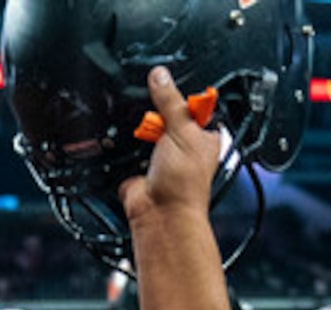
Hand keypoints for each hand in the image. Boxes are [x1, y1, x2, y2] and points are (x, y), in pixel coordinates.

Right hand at [119, 66, 224, 229]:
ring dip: (141, 127)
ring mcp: (161, 153)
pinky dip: (126, 140)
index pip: (195, 103)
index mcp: (204, 135)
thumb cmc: (184, 184)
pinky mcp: (140, 163)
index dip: (182, 94)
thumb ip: (170, 100)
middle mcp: (184, 144)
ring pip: (147, 126)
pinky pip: (130, 143)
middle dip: (157, 111)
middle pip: (166, 112)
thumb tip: (160, 75)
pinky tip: (129, 139)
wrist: (160, 214)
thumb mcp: (181, 129)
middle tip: (157, 116)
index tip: (168, 84)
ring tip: (145, 132)